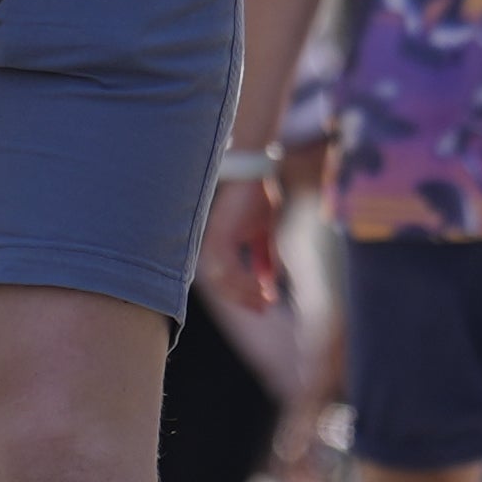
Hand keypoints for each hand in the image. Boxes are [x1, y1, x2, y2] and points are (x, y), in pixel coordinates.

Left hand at [206, 169, 287, 316]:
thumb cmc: (257, 198)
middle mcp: (210, 247)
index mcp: (217, 247)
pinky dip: (245, 281)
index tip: (263, 306)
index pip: (224, 282)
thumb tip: (271, 283)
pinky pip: (229, 270)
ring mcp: (211, 242)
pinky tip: (261, 286)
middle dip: (243, 299)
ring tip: (265, 299)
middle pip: (221, 286)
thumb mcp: (265, 233)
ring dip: (245, 293)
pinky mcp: (218, 237)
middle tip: (264, 308)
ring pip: (223, 281)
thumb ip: (265, 258)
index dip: (242, 296)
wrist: (255, 174)